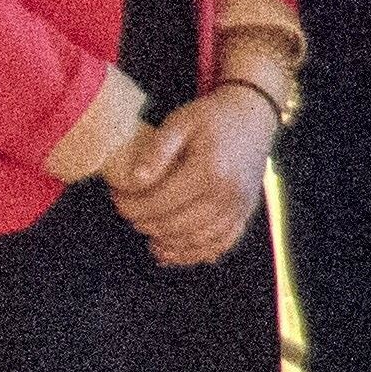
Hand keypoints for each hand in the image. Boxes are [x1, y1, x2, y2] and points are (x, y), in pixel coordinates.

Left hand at [103, 87, 274, 266]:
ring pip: (196, 241)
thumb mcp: (180, 121)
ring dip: (167, 244)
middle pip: (175, 225)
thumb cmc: (212, 117)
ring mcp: (239, 208)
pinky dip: (195, 254)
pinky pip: (220, 244)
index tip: (116, 197)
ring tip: (147, 234)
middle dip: (144, 222)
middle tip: (127, 212)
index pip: (159, 202)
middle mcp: (227, 195)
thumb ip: (156, 151)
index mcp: (208, 171)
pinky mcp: (245, 214)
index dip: (131, 205)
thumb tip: (134, 181)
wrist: (254, 117)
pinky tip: (172, 252)